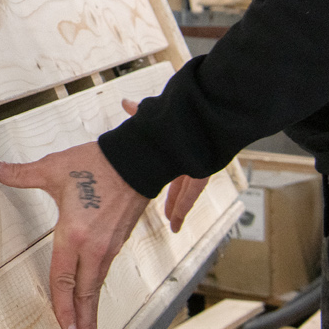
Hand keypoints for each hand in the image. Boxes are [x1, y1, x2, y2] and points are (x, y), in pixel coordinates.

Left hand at [0, 137, 147, 328]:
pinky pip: (104, 273)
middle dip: (84, 323)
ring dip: (92, 311)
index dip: (62, 306)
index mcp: (73, 233)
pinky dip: (97, 291)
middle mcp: (94, 246)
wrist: (137, 158)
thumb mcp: (53, 168)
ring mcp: (109, 246)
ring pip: (96, 286)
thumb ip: (21, 174)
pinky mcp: (119, 241)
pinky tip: (92, 297)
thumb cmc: (96, 163)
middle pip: (85, 293)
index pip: (63, 279)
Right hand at [122, 98, 209, 232]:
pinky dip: (184, 207)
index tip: (150, 192)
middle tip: (166, 217)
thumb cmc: (181, 108)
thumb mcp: (155, 112)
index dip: (158, 181)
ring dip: (178, 210)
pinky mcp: (204, 170)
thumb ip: (139, 112)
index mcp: (176, 147)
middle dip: (172, 201)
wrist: (204, 109)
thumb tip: (124, 102)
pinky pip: (193, 193)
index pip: (165, 169)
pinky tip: (177, 221)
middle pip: (178, 185)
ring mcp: (197, 165)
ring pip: (186, 193)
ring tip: (173, 226)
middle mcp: (188, 158)